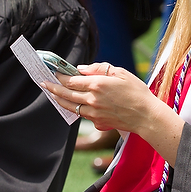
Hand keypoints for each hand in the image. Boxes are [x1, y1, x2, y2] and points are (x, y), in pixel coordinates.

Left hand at [42, 63, 184, 161]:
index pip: (71, 80)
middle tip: (44, 83)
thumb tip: (81, 69)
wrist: (146, 116)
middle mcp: (92, 99)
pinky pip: (82, 114)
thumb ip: (99, 68)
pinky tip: (70, 104)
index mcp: (97, 84)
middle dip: (53, 87)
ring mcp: (94, 113)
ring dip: (59, 99)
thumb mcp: (120, 73)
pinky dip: (74, 108)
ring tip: (52, 94)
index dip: (60, 76)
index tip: (54, 72)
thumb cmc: (136, 92)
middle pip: (66, 94)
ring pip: (71, 106)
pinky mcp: (98, 123)